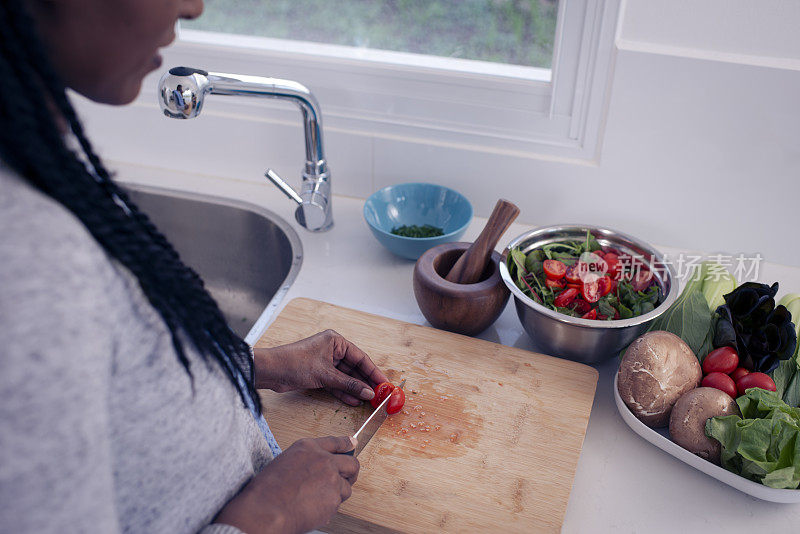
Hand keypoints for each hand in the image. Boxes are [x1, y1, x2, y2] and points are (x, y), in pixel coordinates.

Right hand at [214, 435, 358, 533]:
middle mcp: (323, 460)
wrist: (266, 509)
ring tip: (318, 501)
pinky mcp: (334, 497)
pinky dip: (329, 509)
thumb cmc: (268, 490)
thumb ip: (306, 462)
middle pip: (351, 463)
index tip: (352, 443)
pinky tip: (313, 510)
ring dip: (336, 495)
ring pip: (346, 488)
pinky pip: (337, 504)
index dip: (346, 443)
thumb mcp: (285, 463)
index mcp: (308, 448)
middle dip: (351, 473)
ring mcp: (331, 478)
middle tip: (348, 479)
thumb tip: (317, 470)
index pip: (335, 442)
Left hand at [254, 330, 388, 404]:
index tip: (384, 384)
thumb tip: (368, 393)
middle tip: (378, 395)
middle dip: (365, 382)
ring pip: (345, 377)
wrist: (271, 371)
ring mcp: (325, 362)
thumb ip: (349, 385)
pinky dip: (343, 392)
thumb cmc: (296, 363)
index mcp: (336, 341)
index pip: (360, 357)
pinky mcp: (318, 374)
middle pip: (354, 368)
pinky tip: (353, 401)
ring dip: (355, 389)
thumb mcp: (326, 375)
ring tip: (368, 401)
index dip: (373, 372)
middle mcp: (332, 350)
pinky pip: (335, 383)